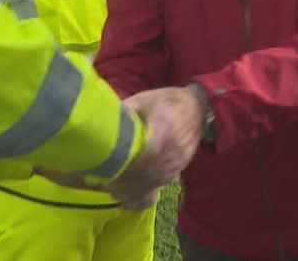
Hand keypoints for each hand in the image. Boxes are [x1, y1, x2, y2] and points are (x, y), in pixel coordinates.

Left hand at [106, 87, 204, 208]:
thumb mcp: (143, 100)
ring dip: (135, 190)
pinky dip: (145, 192)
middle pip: (150, 173)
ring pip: (155, 182)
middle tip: (107, 185)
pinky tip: (129, 197)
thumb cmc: (167, 102)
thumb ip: (123, 113)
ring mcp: (178, 160)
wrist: (199, 108)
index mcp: (164, 127)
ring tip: (114, 192)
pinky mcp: (179, 168)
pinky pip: (161, 184)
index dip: (129, 167)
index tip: (111, 172)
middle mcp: (174, 148)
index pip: (147, 154)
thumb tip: (99, 124)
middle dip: (128, 183)